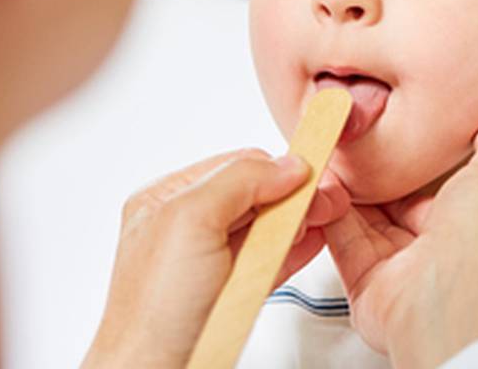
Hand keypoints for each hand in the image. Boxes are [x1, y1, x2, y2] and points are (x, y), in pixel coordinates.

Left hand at [83, 149, 348, 367]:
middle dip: (292, 195)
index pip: (235, 166)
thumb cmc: (152, 312)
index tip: (311, 173)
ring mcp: (207, 262)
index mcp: (166, 199)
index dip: (276, 168)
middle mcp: (185, 227)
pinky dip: (292, 250)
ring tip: (323, 217)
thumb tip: (284, 165)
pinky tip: (310, 242)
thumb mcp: (191, 222)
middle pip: (253, 196)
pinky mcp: (226, 292)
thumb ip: (239, 182)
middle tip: (325, 199)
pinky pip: (265, 261)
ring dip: (296, 221)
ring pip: (262, 228)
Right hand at [324, 118, 477, 368]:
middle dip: (366, 180)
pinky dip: (326, 216)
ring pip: (360, 225)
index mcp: (462, 227)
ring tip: (327, 156)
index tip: (381, 138)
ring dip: (342, 193)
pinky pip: (340, 245)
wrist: (454, 289)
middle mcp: (430, 252)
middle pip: (387, 210)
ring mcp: (395, 272)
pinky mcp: (363, 286)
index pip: (423, 195)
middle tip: (347, 146)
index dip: (401, 168)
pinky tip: (318, 186)